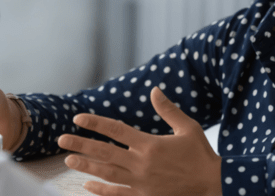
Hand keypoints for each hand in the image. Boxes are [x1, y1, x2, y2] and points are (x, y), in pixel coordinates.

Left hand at [57, 87, 221, 195]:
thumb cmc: (201, 154)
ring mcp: (141, 183)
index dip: (95, 123)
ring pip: (107, 174)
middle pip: (104, 152)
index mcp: (150, 144)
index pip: (115, 130)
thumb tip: (154, 90)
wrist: (212, 184)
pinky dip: (101, 190)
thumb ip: (168, 109)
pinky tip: (87, 185)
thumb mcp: (188, 127)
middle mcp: (142, 163)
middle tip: (61, 140)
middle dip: (81, 145)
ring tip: (68, 160)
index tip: (78, 118)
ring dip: (86, 167)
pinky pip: (118, 195)